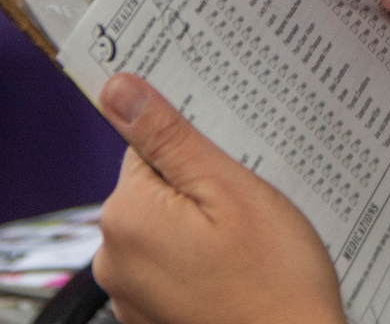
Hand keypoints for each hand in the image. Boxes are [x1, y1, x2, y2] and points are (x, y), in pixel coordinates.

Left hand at [93, 74, 345, 323]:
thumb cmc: (275, 280)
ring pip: (167, 230)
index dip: (195, 153)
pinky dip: (202, 265)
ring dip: (203, 230)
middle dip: (201, 192)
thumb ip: (168, 138)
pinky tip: (238, 275)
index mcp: (127, 216)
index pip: (147, 149)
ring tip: (248, 249)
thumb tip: (118, 89)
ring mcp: (131, 296)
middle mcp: (114, 259)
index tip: (230, 170)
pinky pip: (172, 268)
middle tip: (248, 214)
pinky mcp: (151, 318)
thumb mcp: (231, 190)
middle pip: (155, 190)